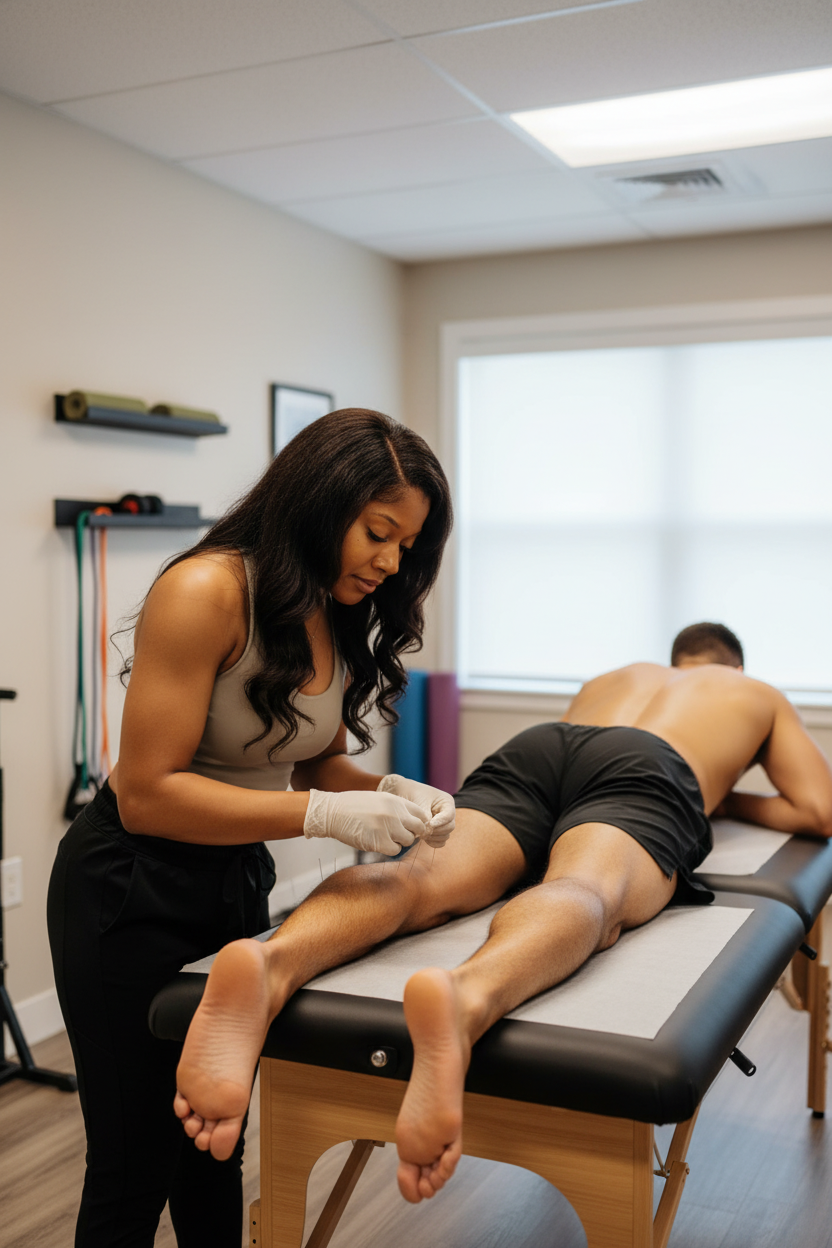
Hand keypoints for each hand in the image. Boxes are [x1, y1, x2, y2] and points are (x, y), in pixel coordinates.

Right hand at [303, 789, 428, 855]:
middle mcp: (395, 813)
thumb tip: (413, 821)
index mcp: (396, 801)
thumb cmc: (354, 806)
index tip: (410, 828)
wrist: (332, 812)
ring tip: (384, 837)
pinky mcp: (379, 841)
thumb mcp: (379, 799)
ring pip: (407, 841)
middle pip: (418, 828)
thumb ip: (397, 808)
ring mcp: (388, 827)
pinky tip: (378, 842)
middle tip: (399, 835)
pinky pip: (395, 850)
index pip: (421, 814)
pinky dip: (389, 849)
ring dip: (398, 842)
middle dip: (411, 833)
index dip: (418, 823)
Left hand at [377, 774, 454, 847]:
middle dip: (436, 831)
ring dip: (434, 837)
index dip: (440, 822)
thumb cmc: (412, 795)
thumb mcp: (419, 803)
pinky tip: (423, 839)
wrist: (405, 794)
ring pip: (446, 835)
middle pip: (450, 827)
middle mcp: (448, 813)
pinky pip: (441, 841)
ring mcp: (444, 823)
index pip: (448, 815)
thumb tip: (429, 830)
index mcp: (447, 802)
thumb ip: (425, 816)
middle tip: (422, 831)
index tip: (429, 824)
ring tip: (421, 834)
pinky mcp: (438, 831)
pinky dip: (433, 842)